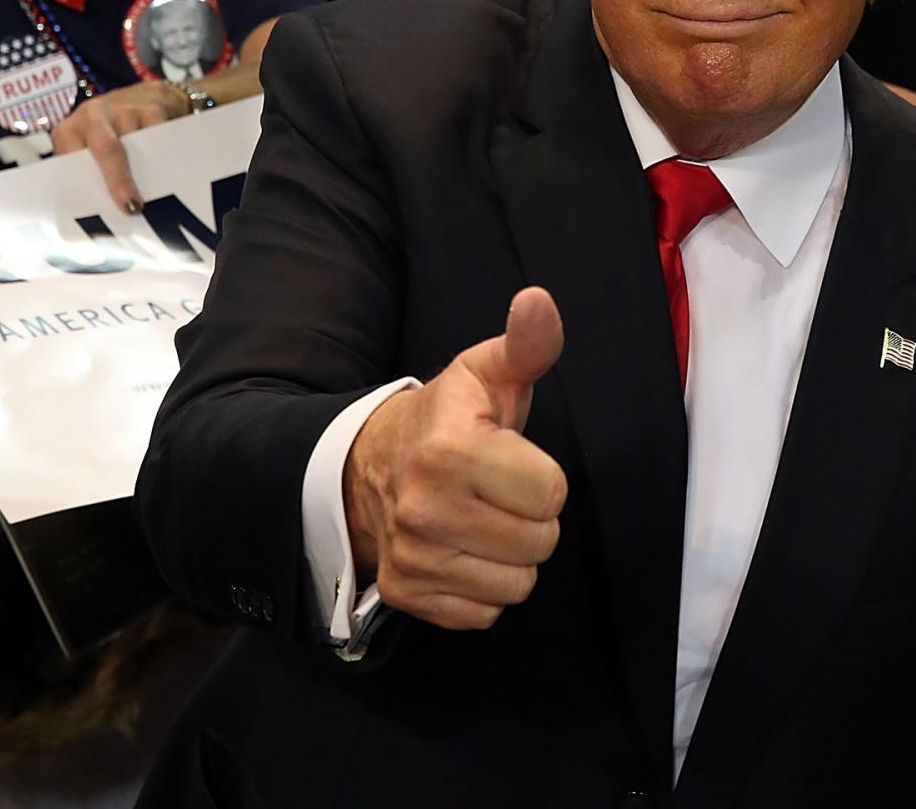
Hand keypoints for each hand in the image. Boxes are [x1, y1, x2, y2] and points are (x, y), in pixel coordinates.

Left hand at [49, 78, 187, 213]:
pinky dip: (165, 154)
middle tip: (131, 207)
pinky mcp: (152, 105)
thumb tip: (96, 222)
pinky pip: (160, 133)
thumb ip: (87, 177)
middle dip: (118, 179)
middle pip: (106, 147)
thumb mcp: (88, 151)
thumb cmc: (111, 135)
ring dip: (147, 170)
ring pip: (137, 141)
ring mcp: (123, 108)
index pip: (69, 160)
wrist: (146, 97)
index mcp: (69, 132)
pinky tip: (169, 169)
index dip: (81, 186)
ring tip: (158, 194)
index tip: (94, 213)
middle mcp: (92, 115)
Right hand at [344, 286, 568, 629]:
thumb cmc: (445, 419)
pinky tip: (462, 550)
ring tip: (482, 520)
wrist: (364, 467)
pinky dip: (481, 588)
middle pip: (540, 543)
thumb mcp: (484, 373)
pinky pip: (483, 614)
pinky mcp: (406, 594)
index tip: (511, 460)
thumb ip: (527, 344)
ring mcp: (413, 557)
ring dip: (510, 557)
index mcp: (452, 450)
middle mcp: (426, 509)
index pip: (552, 493)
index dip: (542, 477)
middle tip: (498, 493)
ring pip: (517, 585)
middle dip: (530, 518)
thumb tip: (539, 302)